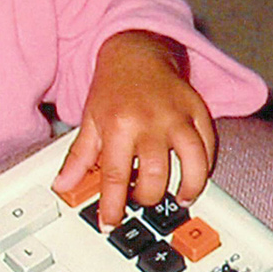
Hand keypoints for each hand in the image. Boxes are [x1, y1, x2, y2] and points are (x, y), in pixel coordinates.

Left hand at [52, 30, 216, 228]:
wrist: (137, 49)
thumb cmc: (114, 86)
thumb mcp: (90, 120)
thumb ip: (79, 157)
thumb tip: (63, 185)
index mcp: (119, 124)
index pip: (115, 176)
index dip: (112, 206)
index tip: (110, 222)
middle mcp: (150, 121)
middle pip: (155, 175)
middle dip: (148, 197)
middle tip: (142, 200)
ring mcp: (177, 116)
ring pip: (192, 162)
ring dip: (189, 187)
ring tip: (180, 198)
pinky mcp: (198, 110)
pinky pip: (209, 144)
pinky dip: (206, 165)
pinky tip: (197, 175)